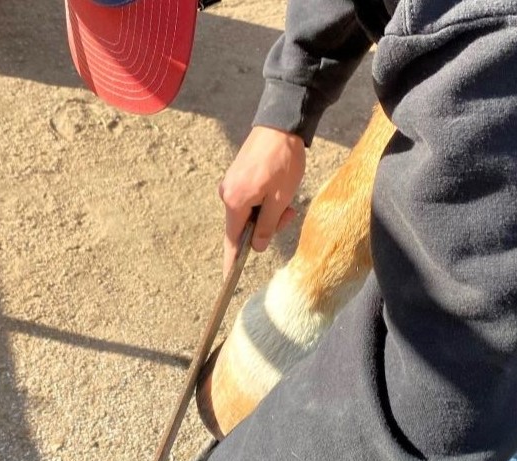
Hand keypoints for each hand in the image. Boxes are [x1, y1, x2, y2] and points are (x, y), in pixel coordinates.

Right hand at [218, 126, 305, 274]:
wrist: (280, 124)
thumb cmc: (283, 161)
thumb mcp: (280, 198)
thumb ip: (268, 225)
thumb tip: (257, 246)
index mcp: (235, 201)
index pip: (232, 240)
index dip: (232, 261)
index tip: (228, 279)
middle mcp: (227, 194)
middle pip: (244, 227)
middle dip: (267, 226)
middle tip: (289, 212)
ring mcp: (231, 184)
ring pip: (250, 213)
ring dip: (269, 212)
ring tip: (288, 198)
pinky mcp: (237, 177)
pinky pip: (249, 200)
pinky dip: (265, 202)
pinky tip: (279, 190)